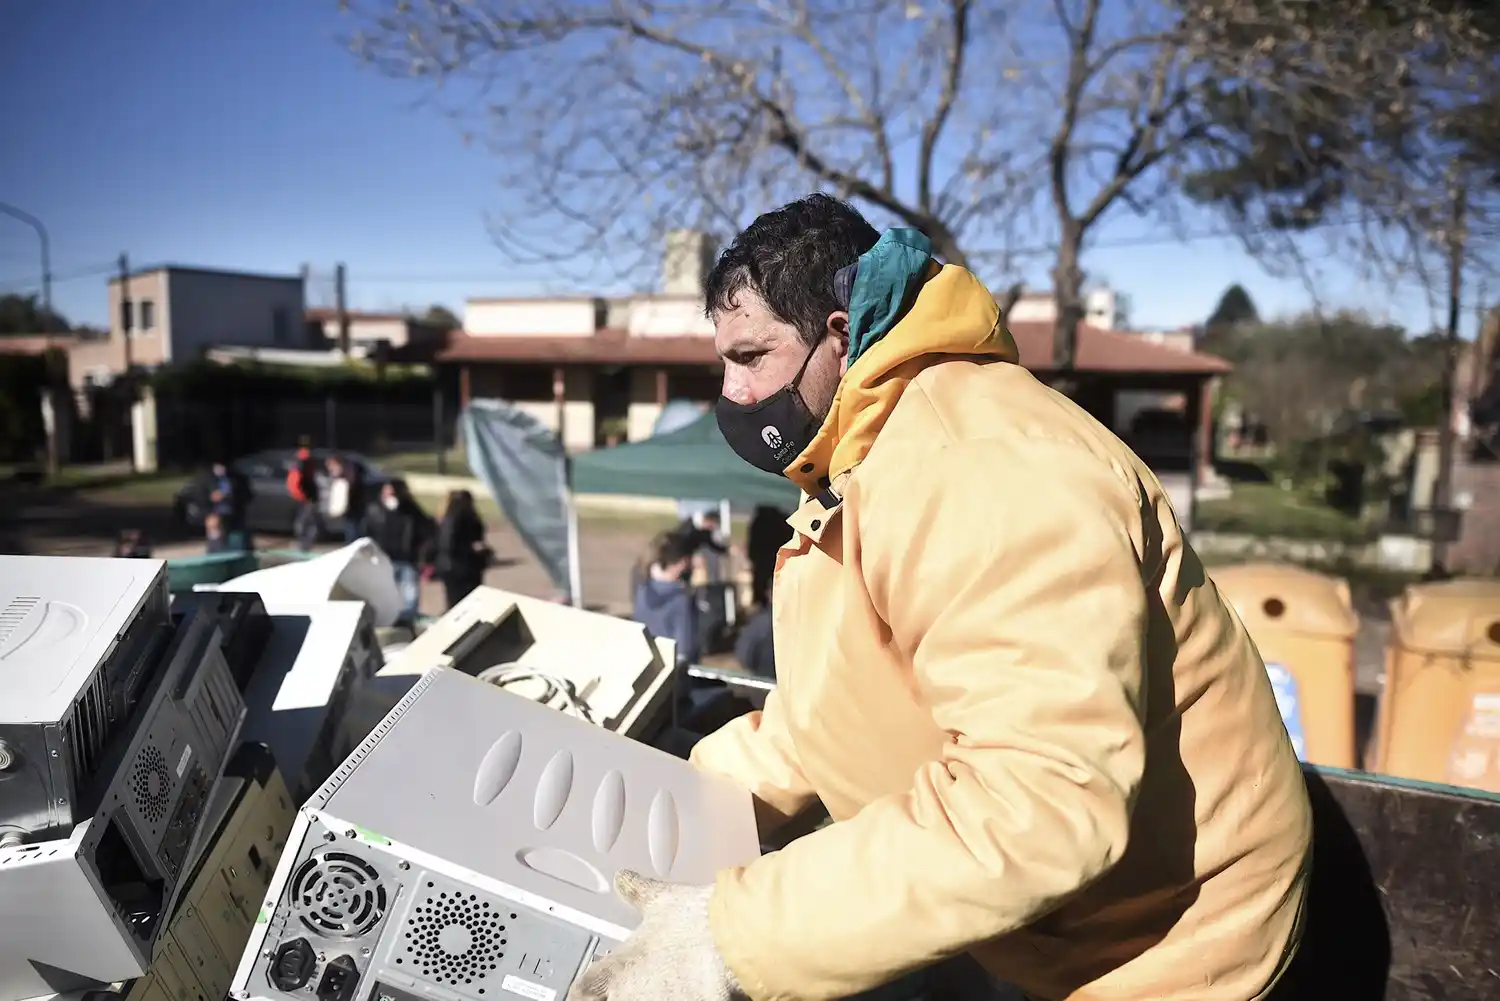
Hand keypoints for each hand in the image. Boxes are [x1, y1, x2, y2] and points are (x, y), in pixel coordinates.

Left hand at [568, 871, 743, 1000]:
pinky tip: (688, 992)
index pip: (581, 992)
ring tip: (665, 987)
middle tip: (634, 985)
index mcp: (617, 969)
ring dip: (647, 997)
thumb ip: (636, 892)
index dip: (585, 991)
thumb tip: (622, 878)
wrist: (736, 942)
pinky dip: (675, 1000)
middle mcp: (628, 997)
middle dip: (616, 996)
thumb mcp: (661, 900)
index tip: (591, 989)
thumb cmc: (699, 923)